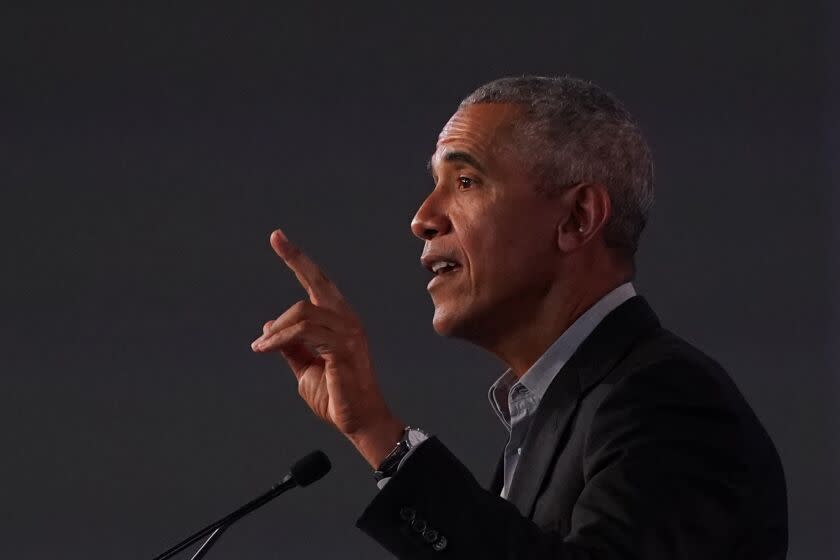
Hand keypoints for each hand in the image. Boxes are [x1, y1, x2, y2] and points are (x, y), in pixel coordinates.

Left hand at [251, 229, 404, 467]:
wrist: (358, 421)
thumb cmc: (336, 395)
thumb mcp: (305, 366)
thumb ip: (291, 345)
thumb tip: (271, 325)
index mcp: (340, 321)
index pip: (318, 283)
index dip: (299, 260)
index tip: (279, 238)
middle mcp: (347, 320)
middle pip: (317, 282)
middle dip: (296, 258)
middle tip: (276, 237)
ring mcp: (348, 332)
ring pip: (302, 313)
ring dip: (275, 330)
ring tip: (261, 347)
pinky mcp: (342, 348)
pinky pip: (303, 333)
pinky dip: (280, 339)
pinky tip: (267, 348)